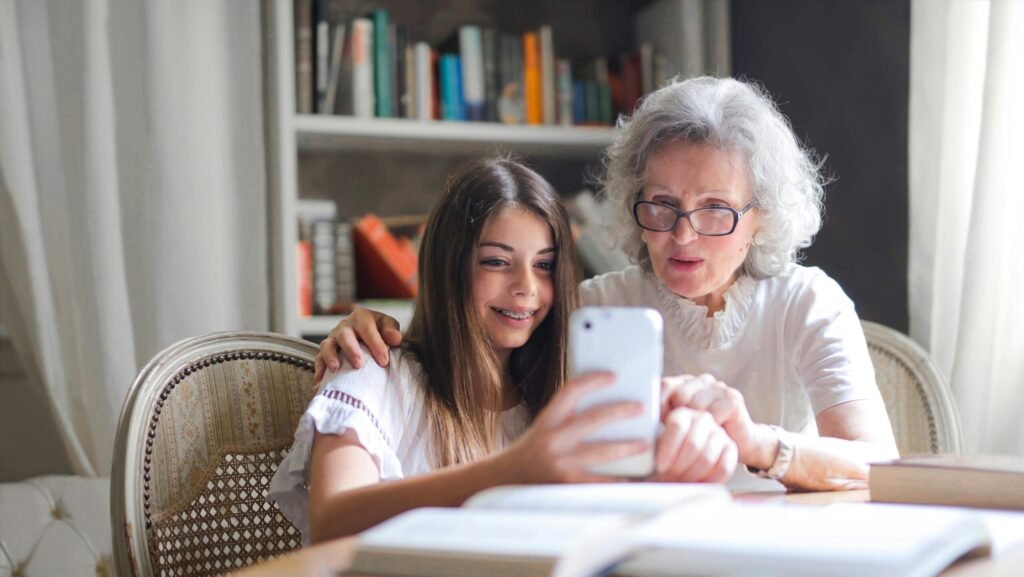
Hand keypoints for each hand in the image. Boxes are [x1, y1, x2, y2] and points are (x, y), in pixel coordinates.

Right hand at [314, 308, 402, 381]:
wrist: (367, 335)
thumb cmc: (379, 331)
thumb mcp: (387, 325)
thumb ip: (391, 330)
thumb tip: (395, 338)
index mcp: (361, 317)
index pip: (367, 328)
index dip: (375, 344)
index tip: (383, 361)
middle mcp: (344, 326)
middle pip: (344, 335)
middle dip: (351, 350)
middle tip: (359, 364)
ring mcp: (333, 338)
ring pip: (327, 345)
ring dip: (330, 356)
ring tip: (336, 368)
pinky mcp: (325, 351)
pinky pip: (319, 358)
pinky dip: (319, 368)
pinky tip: (321, 379)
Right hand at [500, 372, 650, 483]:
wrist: (506, 479)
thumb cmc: (531, 450)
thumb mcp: (544, 426)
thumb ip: (567, 417)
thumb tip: (603, 406)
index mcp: (548, 419)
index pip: (571, 390)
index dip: (593, 380)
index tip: (613, 376)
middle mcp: (553, 438)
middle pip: (593, 419)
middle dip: (620, 412)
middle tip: (641, 408)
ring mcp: (561, 462)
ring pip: (601, 452)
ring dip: (627, 447)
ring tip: (645, 443)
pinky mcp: (567, 484)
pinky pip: (599, 482)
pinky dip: (618, 480)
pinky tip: (633, 477)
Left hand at [652, 407, 736, 482]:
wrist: (685, 461)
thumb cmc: (664, 455)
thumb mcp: (653, 446)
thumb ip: (649, 444)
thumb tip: (639, 447)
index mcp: (681, 413)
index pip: (678, 425)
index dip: (668, 449)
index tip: (660, 466)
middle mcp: (702, 418)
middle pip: (693, 443)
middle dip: (679, 466)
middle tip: (670, 478)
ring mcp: (719, 432)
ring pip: (707, 456)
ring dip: (692, 475)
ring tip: (680, 482)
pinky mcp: (731, 448)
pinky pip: (723, 467)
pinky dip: (709, 480)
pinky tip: (697, 484)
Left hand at [661, 374, 769, 467]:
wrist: (742, 444)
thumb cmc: (705, 436)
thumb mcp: (681, 425)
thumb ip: (664, 416)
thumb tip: (642, 416)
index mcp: (686, 383)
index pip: (665, 385)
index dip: (659, 405)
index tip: (659, 423)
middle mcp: (702, 380)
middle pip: (679, 395)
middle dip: (679, 417)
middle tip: (684, 434)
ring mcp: (719, 387)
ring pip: (695, 405)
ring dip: (696, 425)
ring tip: (701, 434)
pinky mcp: (732, 399)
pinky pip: (712, 414)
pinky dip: (711, 428)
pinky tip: (715, 432)